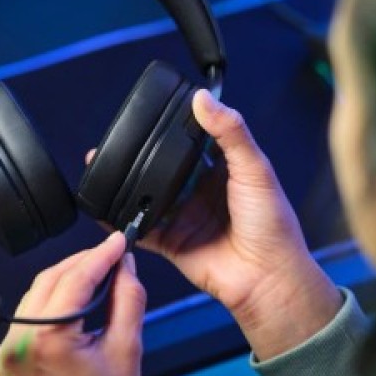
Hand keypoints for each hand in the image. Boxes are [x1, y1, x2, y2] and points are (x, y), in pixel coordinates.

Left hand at [0, 231, 145, 375]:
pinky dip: (51, 304)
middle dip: (84, 263)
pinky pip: (28, 317)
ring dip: (67, 280)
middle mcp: (19, 342)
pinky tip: (75, 302)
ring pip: (36, 295)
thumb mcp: (128, 351)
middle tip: (113, 255)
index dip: (102, 254)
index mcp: (49, 339)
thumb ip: (126, 298)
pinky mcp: (5, 361)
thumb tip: (124, 265)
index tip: (120, 240)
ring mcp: (7, 352)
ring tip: (99, 275)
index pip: (77, 277)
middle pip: (52, 279)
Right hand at [94, 89, 340, 359]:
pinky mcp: (171, 242)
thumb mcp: (255, 169)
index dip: (177, 125)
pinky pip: (141, 228)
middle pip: (166, 167)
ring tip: (103, 164)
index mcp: (225, 169)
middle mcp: (201, 191)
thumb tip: (203, 98)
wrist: (267, 277)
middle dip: (143, 154)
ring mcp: (184, 216)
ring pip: (149, 195)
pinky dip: (122, 220)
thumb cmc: (272, 225)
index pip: (195, 140)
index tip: (154, 109)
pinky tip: (104, 207)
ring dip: (127, 183)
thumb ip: (230, 132)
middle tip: (119, 137)